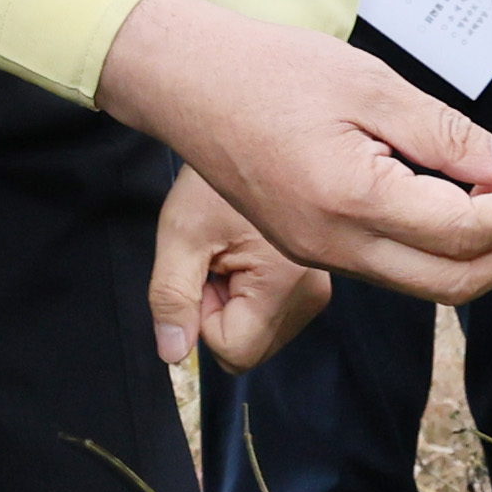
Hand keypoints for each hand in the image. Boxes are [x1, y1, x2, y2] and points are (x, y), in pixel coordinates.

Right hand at [95, 0, 491, 302]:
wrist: (188, 82)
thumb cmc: (270, 69)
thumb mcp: (370, 84)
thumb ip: (447, 135)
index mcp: (350, 199)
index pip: (463, 233)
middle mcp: (333, 245)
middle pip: (452, 284)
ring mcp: (321, 254)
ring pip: (425, 283)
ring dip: (482, 257)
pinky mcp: (314, 248)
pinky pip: (393, 267)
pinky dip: (441, 249)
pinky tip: (463, 207)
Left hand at [149, 170, 330, 370]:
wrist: (250, 136)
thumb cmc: (211, 181)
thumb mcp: (180, 235)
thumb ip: (172, 298)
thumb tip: (173, 354)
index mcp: (285, 281)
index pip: (235, 350)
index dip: (204, 320)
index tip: (205, 271)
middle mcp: (313, 293)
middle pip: (251, 349)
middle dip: (222, 315)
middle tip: (216, 262)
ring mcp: (319, 289)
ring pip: (261, 335)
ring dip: (235, 305)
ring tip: (232, 253)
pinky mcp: (316, 282)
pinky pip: (272, 316)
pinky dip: (250, 296)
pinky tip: (247, 255)